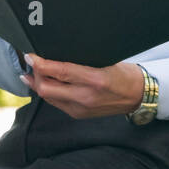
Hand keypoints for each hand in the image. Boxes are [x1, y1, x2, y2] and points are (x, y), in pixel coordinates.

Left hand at [19, 54, 144, 118]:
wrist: (137, 96)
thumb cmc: (123, 75)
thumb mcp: (105, 60)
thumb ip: (80, 60)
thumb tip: (56, 54)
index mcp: (94, 79)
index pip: (60, 72)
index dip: (41, 64)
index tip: (30, 56)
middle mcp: (85, 97)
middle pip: (47, 89)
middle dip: (35, 75)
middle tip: (31, 62)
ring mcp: (80, 108)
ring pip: (48, 98)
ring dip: (38, 84)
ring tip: (31, 72)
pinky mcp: (78, 114)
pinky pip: (55, 103)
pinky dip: (48, 93)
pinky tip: (43, 84)